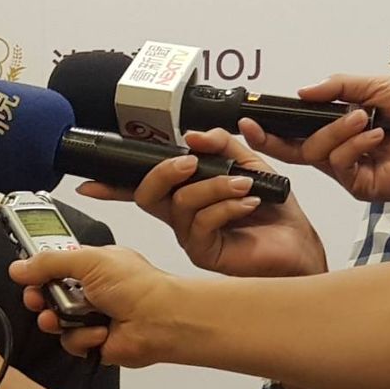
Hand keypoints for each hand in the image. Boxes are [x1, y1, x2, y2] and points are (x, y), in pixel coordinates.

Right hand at [9, 246, 179, 365]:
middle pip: (48, 295)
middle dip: (39, 297)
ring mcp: (91, 317)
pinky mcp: (94, 342)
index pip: (54, 266)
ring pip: (55, 321)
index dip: (38, 271)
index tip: (26, 274)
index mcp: (91, 266)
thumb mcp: (88, 260)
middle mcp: (90, 291)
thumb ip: (50, 261)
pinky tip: (99, 331)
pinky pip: (71, 342)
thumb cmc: (138, 286)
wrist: (160, 320)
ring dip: (56, 319)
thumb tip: (19, 267)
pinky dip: (82, 337)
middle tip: (37, 298)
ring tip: (60, 317)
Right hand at [78, 129, 326, 276]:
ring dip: (213, 186)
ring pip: (180, 204)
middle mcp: (182, 216)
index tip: (90, 182)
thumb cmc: (275, 213)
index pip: (142, 187)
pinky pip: (201, 224)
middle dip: (165, 171)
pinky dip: (226, 207)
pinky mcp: (204, 252)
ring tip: (244, 186)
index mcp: (186, 194)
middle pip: (147, 194)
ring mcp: (190, 235)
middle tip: (189, 162)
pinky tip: (248, 204)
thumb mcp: (250, 165)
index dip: (112, 186)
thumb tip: (196, 135)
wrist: (299, 245)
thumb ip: (224, 145)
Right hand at [241, 75, 389, 202]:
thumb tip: (303, 91)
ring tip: (363, 118)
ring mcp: (350, 169)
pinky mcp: (361, 186)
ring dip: (335, 131)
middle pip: (295, 147)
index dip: (273, 124)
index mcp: (344, 126)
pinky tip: (374, 134)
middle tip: (254, 126)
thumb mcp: (379, 87)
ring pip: (316, 153)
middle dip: (272, 137)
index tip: (250, 116)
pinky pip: (339, 165)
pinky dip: (352, 145)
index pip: (300, 127)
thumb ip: (340, 87)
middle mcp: (343, 149)